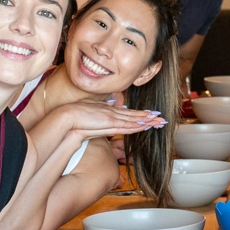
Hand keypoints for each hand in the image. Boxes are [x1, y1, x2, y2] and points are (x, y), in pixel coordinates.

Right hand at [47, 100, 163, 138]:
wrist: (68, 116)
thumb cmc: (76, 114)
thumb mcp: (92, 110)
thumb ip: (102, 108)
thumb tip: (112, 105)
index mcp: (109, 110)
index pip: (129, 113)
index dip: (140, 114)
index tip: (151, 114)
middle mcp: (113, 112)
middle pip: (135, 115)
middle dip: (149, 117)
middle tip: (161, 117)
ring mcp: (112, 117)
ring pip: (134, 119)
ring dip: (147, 121)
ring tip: (159, 121)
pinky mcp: (110, 122)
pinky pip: (127, 124)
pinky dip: (138, 124)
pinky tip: (146, 124)